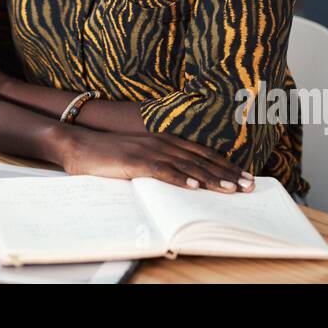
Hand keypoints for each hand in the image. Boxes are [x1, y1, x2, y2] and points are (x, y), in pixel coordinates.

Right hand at [54, 126, 254, 192]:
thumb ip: (162, 162)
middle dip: (227, 173)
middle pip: (201, 159)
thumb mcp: (140, 154)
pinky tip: (194, 186)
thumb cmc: (108, 152)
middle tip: (249, 185)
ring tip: (231, 188)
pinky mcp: (134, 161)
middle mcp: (161, 142)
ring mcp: (148, 151)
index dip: (226, 164)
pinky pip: (162, 171)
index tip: (245, 176)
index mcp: (165, 139)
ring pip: (187, 165)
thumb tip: (185, 179)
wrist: (79, 143)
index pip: (202, 153)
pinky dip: (180, 178)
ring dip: (211, 178)